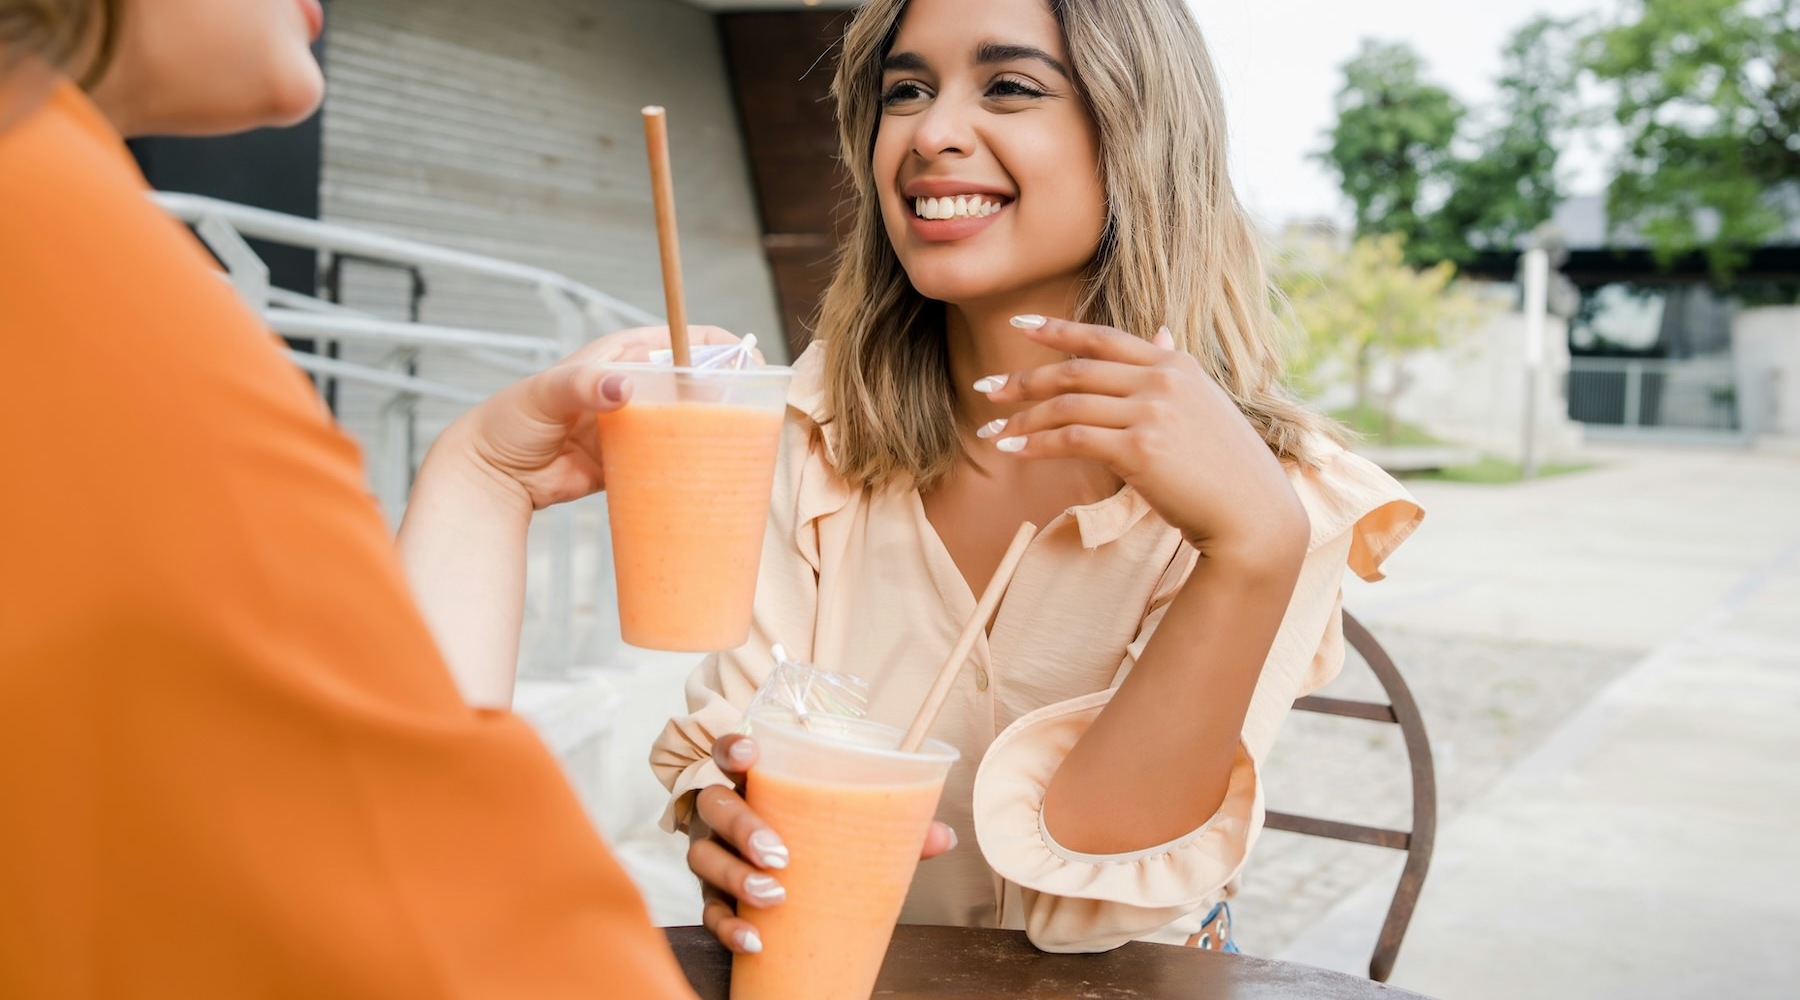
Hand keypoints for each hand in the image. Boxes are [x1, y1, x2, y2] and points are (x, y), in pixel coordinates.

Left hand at [432, 325, 748, 513]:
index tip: (750, 362)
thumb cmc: (511, 420)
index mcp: (620, 357)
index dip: (718, 347)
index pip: (679, 341)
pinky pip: (669, 459)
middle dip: (724, 392)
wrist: (492, 474)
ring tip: (741, 445)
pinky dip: (689, 464)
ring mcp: (634, 426)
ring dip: (711, 431)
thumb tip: (624, 386)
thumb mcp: (545, 394)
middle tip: (753, 412)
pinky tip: (709, 474)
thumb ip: (583, 385)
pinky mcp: (630, 461)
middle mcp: (633, 388)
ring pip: (685, 422)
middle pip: (692, 383)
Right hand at [688, 733, 957, 954]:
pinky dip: (728, 925)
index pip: (731, 751)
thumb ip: (892, 823)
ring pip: (703, 856)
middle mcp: (727, 812)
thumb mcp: (851, 822)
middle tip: (781, 855)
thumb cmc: (819, 834)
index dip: (733, 747)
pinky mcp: (713, 895)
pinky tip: (754, 939)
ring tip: (776, 896)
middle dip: (743, 826)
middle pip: (715, 805)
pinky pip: (710, 910)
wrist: (789, 878)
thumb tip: (943, 836)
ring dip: (735, 876)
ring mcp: (714, 853)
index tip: (752, 754)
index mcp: (758, 781)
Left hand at [975, 316, 1307, 558]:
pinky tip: (1013, 451)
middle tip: (988, 390)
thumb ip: (1173, 370)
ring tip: (991, 433)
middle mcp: (1162, 380)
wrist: (1253, 514)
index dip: (1057, 331)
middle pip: (1075, 371)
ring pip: (1067, 406)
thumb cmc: (1226, 467)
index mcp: (1175, 365)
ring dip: (1022, 419)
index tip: (1019, 325)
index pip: (1103, 338)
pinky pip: (1071, 439)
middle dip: (1024, 380)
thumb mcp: (1203, 405)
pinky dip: (1035, 444)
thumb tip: (1159, 334)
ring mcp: (1151, 413)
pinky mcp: (1140, 450)